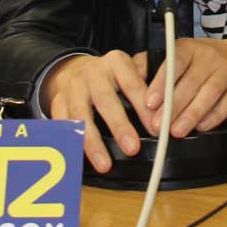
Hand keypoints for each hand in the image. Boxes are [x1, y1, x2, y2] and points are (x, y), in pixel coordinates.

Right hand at [43, 51, 153, 173]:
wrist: (74, 69)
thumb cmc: (109, 77)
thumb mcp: (129, 73)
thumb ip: (145, 89)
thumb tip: (167, 115)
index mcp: (116, 62)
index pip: (133, 85)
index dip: (144, 108)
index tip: (156, 129)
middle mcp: (93, 72)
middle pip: (105, 100)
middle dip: (119, 126)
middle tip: (132, 148)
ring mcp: (73, 87)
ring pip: (81, 115)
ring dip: (93, 142)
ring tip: (105, 164)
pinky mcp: (58, 101)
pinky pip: (62, 124)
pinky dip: (69, 142)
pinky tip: (78, 158)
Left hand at [141, 38, 226, 137]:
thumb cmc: (197, 62)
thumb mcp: (175, 56)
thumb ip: (150, 65)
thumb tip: (127, 77)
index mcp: (189, 48)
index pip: (174, 62)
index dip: (161, 83)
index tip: (149, 103)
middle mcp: (209, 57)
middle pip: (191, 82)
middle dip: (173, 107)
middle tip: (158, 126)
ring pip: (210, 93)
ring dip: (192, 114)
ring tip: (176, 132)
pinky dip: (214, 117)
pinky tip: (201, 127)